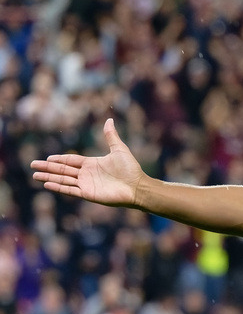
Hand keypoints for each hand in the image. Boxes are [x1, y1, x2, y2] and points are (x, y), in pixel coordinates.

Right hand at [30, 119, 144, 207]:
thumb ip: (111, 136)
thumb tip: (109, 119)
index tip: (48, 158)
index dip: (59, 160)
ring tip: (35, 176)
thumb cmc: (131, 169)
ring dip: (49, 177)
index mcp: (92, 164)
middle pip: (63, 170)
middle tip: (33, 165)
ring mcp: (86, 184)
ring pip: (63, 180)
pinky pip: (70, 190)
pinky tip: (46, 184)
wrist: (137, 186)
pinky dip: (58, 187)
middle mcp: (87, 174)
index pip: (71, 161)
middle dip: (48, 168)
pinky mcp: (88, 194)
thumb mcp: (119, 149)